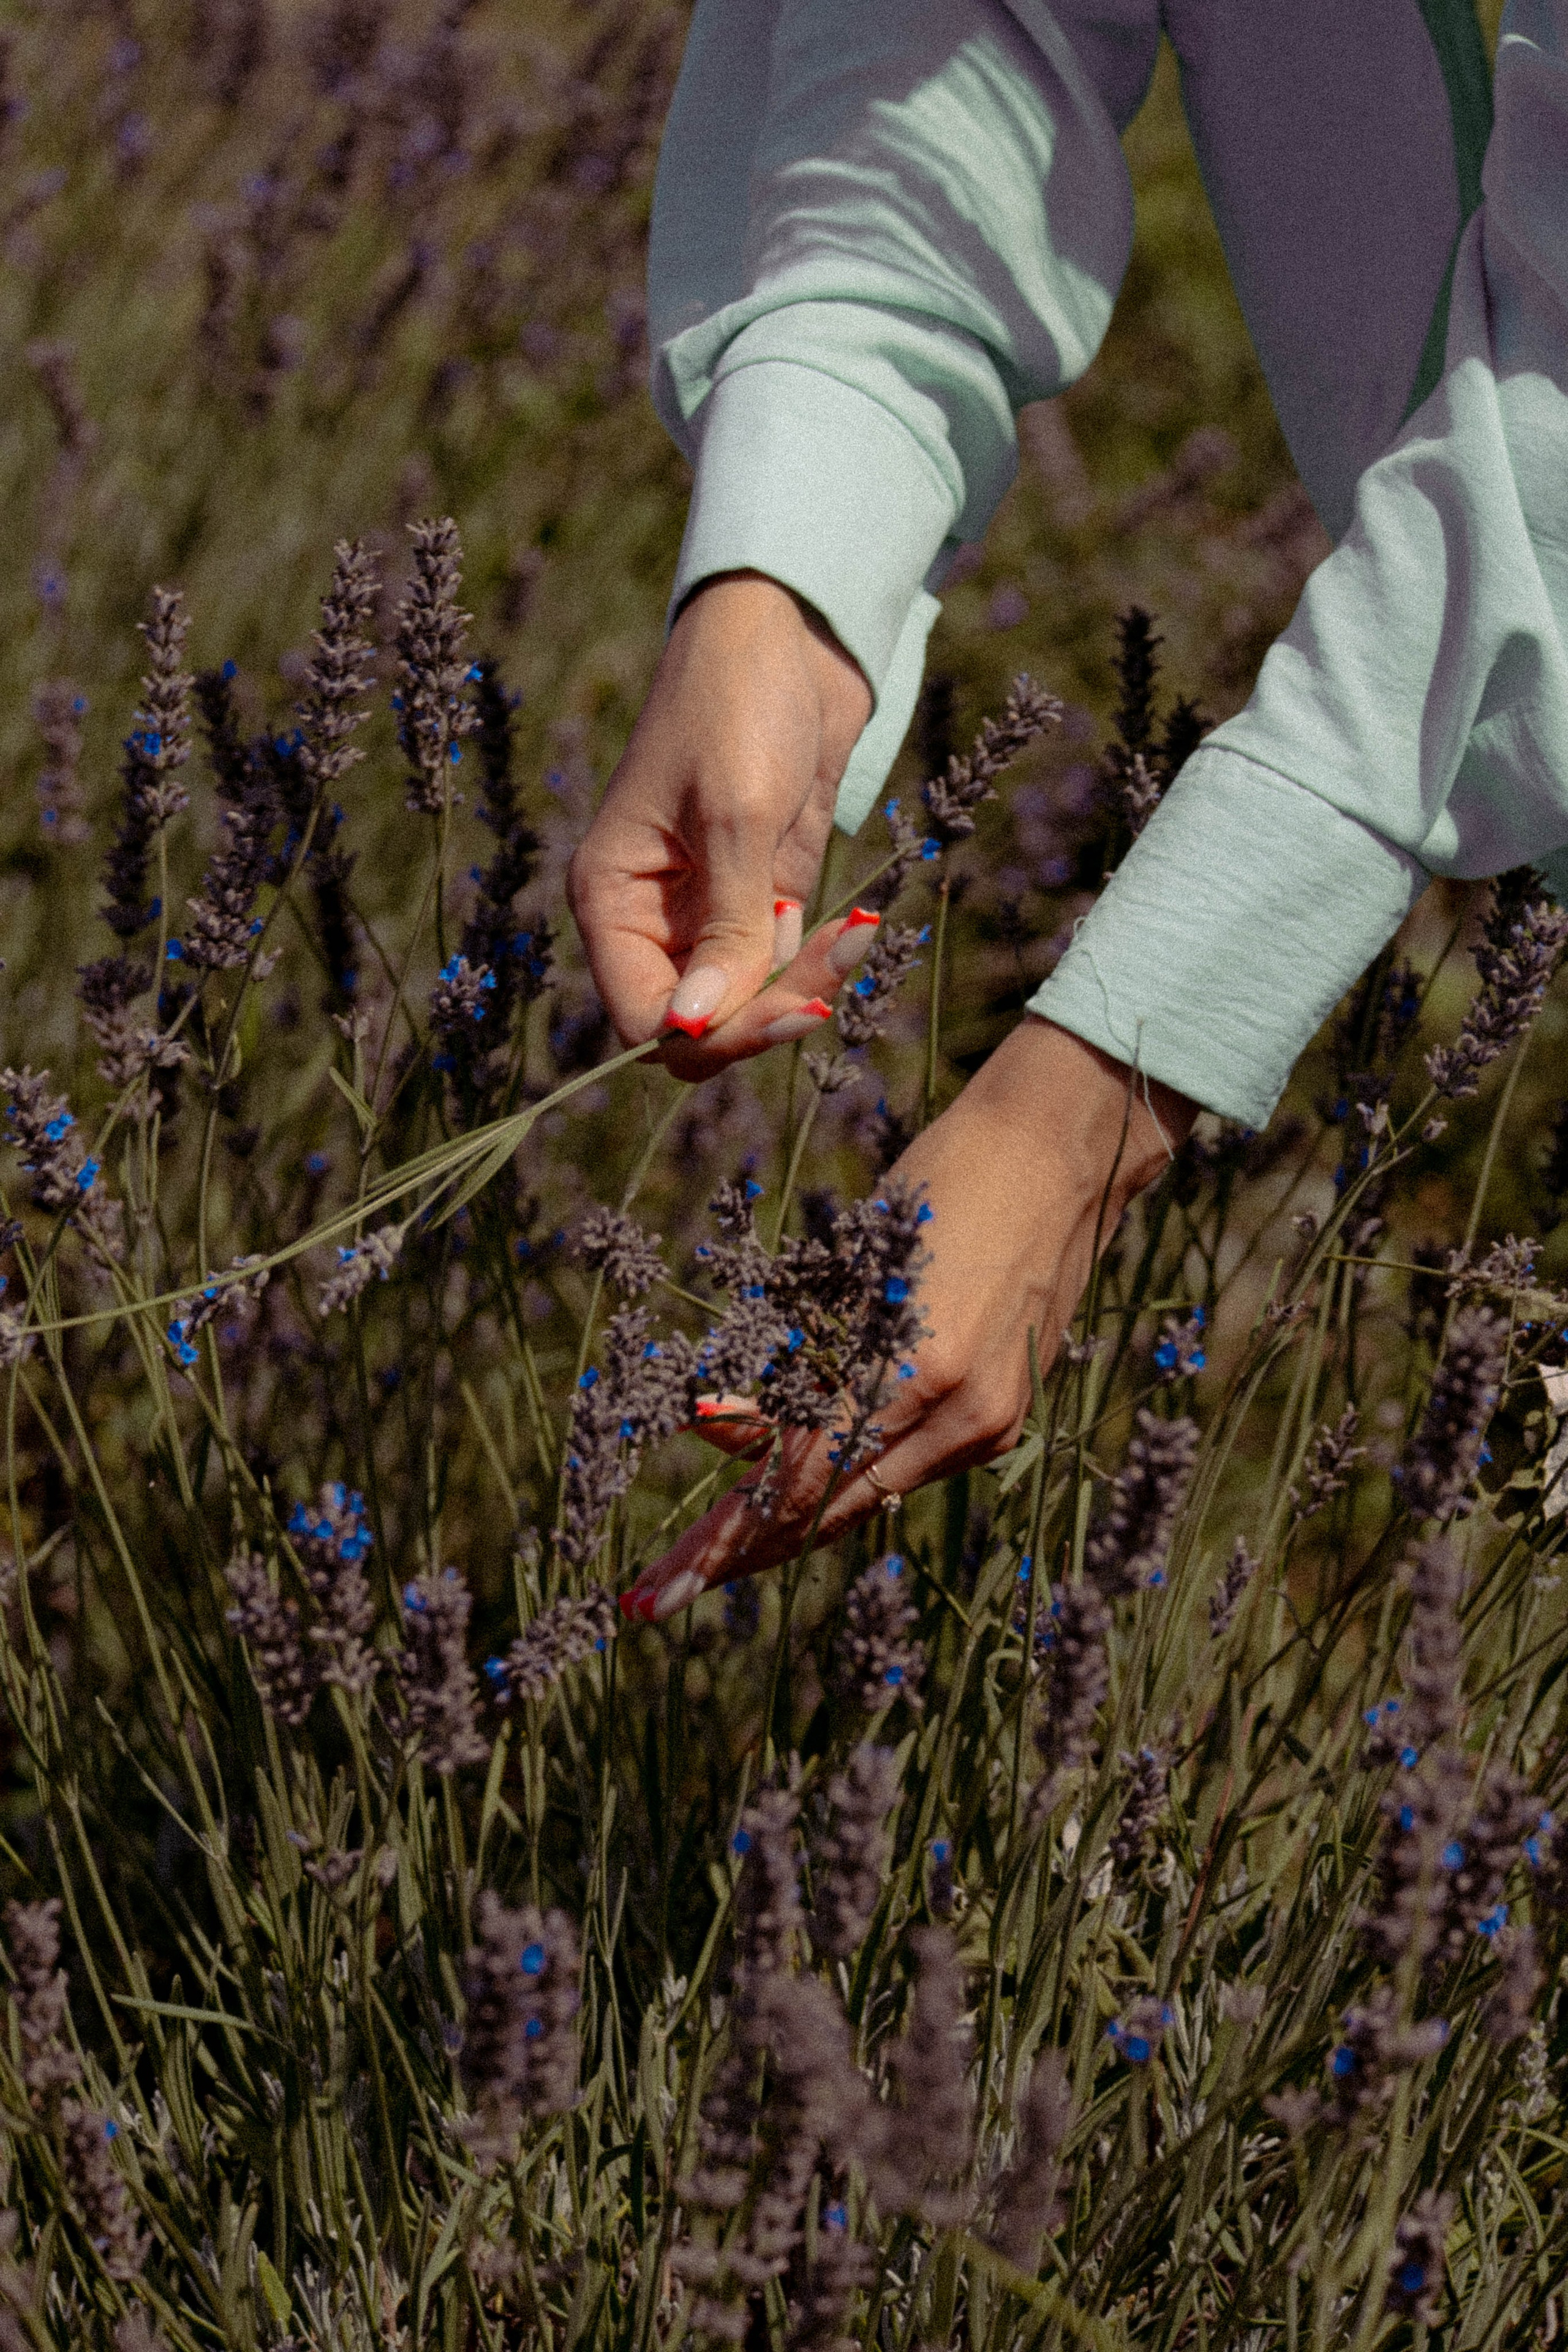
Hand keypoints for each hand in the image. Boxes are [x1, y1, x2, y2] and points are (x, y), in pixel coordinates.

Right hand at [566, 571, 874, 1076]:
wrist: (791, 633)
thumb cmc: (741, 703)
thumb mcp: (736, 816)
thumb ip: (723, 927)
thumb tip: (693, 1028)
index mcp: (613, 897)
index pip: (646, 1017)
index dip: (709, 1034)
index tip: (783, 1011)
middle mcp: (649, 916)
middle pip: (698, 1021)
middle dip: (765, 1013)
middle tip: (830, 980)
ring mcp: (706, 910)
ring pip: (747, 1001)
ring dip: (804, 986)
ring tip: (852, 937)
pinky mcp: (759, 895)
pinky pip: (782, 964)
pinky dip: (820, 960)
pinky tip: (853, 926)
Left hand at [621, 1019, 1196, 1620]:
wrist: (1065, 1154)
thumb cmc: (946, 1182)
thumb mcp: (850, 1265)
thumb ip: (792, 1359)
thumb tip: (715, 1426)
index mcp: (916, 1372)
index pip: (798, 1480)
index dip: (722, 1535)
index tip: (654, 1580)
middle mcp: (960, 1418)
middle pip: (826, 1513)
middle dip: (736, 1555)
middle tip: (652, 1597)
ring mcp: (992, 1426)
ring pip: (864, 1496)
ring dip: (783, 1521)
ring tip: (704, 1554)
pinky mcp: (1004, 1417)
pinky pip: (903, 1466)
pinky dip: (841, 1475)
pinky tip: (785, 1481)